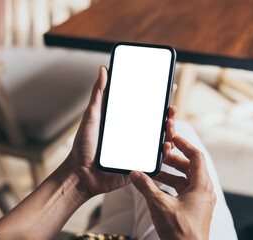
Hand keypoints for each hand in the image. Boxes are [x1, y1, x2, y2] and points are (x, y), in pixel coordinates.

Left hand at [69, 66, 177, 196]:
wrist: (81, 174)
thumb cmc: (83, 145)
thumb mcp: (92, 116)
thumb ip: (99, 93)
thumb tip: (103, 69)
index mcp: (125, 120)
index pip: (145, 106)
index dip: (159, 97)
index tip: (169, 87)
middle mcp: (134, 132)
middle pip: (157, 121)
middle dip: (169, 114)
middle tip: (171, 109)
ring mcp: (138, 147)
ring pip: (160, 137)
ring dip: (170, 130)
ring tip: (170, 125)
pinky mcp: (140, 162)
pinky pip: (156, 157)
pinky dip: (165, 151)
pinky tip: (167, 145)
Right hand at [130, 135, 215, 239]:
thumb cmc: (180, 232)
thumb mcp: (160, 205)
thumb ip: (146, 186)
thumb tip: (135, 173)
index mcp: (202, 185)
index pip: (196, 156)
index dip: (184, 145)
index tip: (173, 138)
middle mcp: (204, 191)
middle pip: (190, 167)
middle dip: (173, 160)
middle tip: (159, 155)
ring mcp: (200, 200)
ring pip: (185, 180)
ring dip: (170, 174)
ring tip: (154, 171)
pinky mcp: (194, 208)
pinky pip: (183, 191)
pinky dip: (171, 186)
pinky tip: (156, 186)